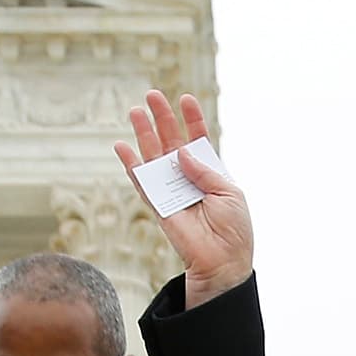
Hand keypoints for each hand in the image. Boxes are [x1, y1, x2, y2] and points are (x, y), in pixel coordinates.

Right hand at [117, 90, 252, 309]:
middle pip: (172, 141)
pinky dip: (131, 165)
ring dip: (144, 133)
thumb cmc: (233, 229)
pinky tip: (122, 146)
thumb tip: (181, 151)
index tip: (186, 98)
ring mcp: (171, 190)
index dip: (192, 118)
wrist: (223, 260)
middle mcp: (188, 178)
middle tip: (152, 95)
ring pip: (154, 156)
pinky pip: (141, 182)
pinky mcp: (158, 205)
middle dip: (162, 117)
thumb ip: (204, 169)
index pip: (198, 139)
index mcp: (209, 173)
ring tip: (135, 110)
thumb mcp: (228, 192)